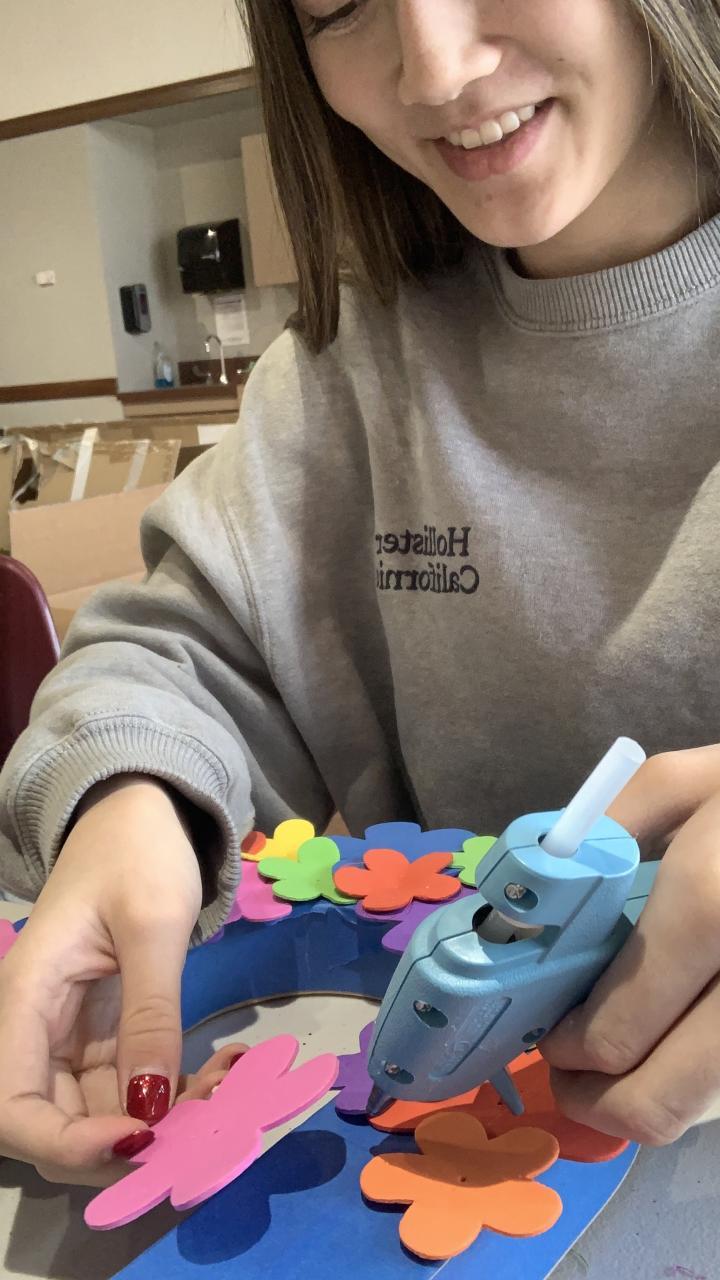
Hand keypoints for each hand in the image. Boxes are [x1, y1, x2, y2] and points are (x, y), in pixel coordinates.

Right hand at [0, 776, 242, 1184]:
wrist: (141, 809)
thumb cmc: (137, 850)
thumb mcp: (152, 923)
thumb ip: (150, 1013)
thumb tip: (149, 1109)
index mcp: (25, 998)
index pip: (14, 1107)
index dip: (67, 1144)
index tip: (141, 1139)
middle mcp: (36, 1029)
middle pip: (55, 1124)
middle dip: (126, 1143)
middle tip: (206, 1124)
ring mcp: (70, 1035)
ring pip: (99, 1113)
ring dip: (161, 1123)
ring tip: (229, 1090)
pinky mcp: (105, 1033)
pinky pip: (129, 1086)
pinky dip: (172, 1093)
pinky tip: (223, 1071)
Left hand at [543, 746, 719, 1145]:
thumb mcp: (698, 780)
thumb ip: (611, 829)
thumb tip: (540, 896)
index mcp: (714, 905)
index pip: (622, 1025)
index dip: (570, 1046)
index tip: (550, 1033)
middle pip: (664, 1102)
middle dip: (598, 1099)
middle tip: (573, 1072)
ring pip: (709, 1111)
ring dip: (655, 1098)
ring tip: (625, 1055)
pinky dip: (705, 1076)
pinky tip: (687, 1031)